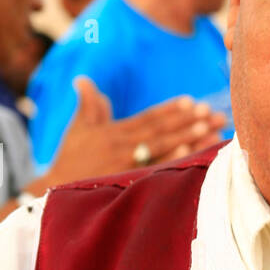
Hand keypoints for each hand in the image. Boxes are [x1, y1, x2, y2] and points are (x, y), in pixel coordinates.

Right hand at [42, 77, 226, 186]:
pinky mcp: (128, 180)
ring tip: (210, 129)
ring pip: (162, 147)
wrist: (55, 189)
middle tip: (213, 113)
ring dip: (188, 137)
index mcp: (115, 132)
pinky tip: (190, 152)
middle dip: (189, 121)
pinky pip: (154, 168)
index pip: (148, 118)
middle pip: (162, 130)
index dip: (170, 109)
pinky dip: (171, 159)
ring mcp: (126, 164)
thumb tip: (83, 80)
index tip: (192, 101)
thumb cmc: (69, 158)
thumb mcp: (77, 128)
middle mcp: (123, 146)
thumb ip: (88, 104)